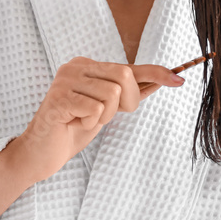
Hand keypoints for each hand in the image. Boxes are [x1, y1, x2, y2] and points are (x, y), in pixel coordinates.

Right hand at [16, 57, 184, 181]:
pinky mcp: (58, 98)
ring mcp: (64, 80)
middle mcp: (75, 66)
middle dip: (124, 102)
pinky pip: (95, 109)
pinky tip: (74, 124)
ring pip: (111, 94)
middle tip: (103, 117)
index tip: (180, 79)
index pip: (129, 66)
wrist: (40, 154)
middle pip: (123, 76)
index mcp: (87, 65)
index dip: (157, 72)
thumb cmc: (72, 130)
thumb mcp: (106, 109)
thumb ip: (128, 93)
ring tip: (84, 120)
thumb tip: (160, 80)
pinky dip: (90, 123)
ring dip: (104, 116)